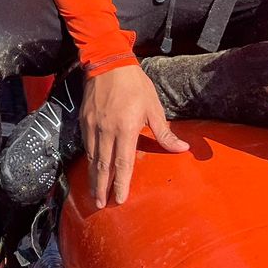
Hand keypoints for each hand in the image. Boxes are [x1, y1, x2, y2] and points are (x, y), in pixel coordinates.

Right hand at [79, 64, 187, 206]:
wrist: (108, 62)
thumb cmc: (135, 85)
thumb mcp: (154, 107)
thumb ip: (165, 132)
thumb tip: (182, 149)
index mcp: (126, 129)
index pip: (123, 163)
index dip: (121, 183)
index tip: (119, 200)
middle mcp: (106, 130)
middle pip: (103, 165)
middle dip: (101, 187)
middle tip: (100, 205)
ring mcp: (92, 125)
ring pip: (91, 157)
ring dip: (93, 176)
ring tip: (94, 192)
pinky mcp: (84, 119)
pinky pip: (86, 144)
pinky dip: (88, 159)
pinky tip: (91, 167)